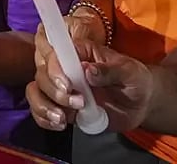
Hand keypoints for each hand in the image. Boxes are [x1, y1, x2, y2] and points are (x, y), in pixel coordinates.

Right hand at [26, 32, 151, 131]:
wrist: (141, 103)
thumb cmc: (136, 80)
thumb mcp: (130, 72)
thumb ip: (110, 70)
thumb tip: (88, 70)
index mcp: (82, 52)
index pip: (58, 52)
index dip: (55, 67)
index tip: (68, 85)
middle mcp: (67, 68)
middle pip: (42, 72)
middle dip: (53, 90)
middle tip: (77, 103)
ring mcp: (63, 88)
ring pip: (36, 90)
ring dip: (44, 105)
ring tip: (63, 118)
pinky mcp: (63, 107)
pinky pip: (40, 110)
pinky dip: (43, 118)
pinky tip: (59, 124)